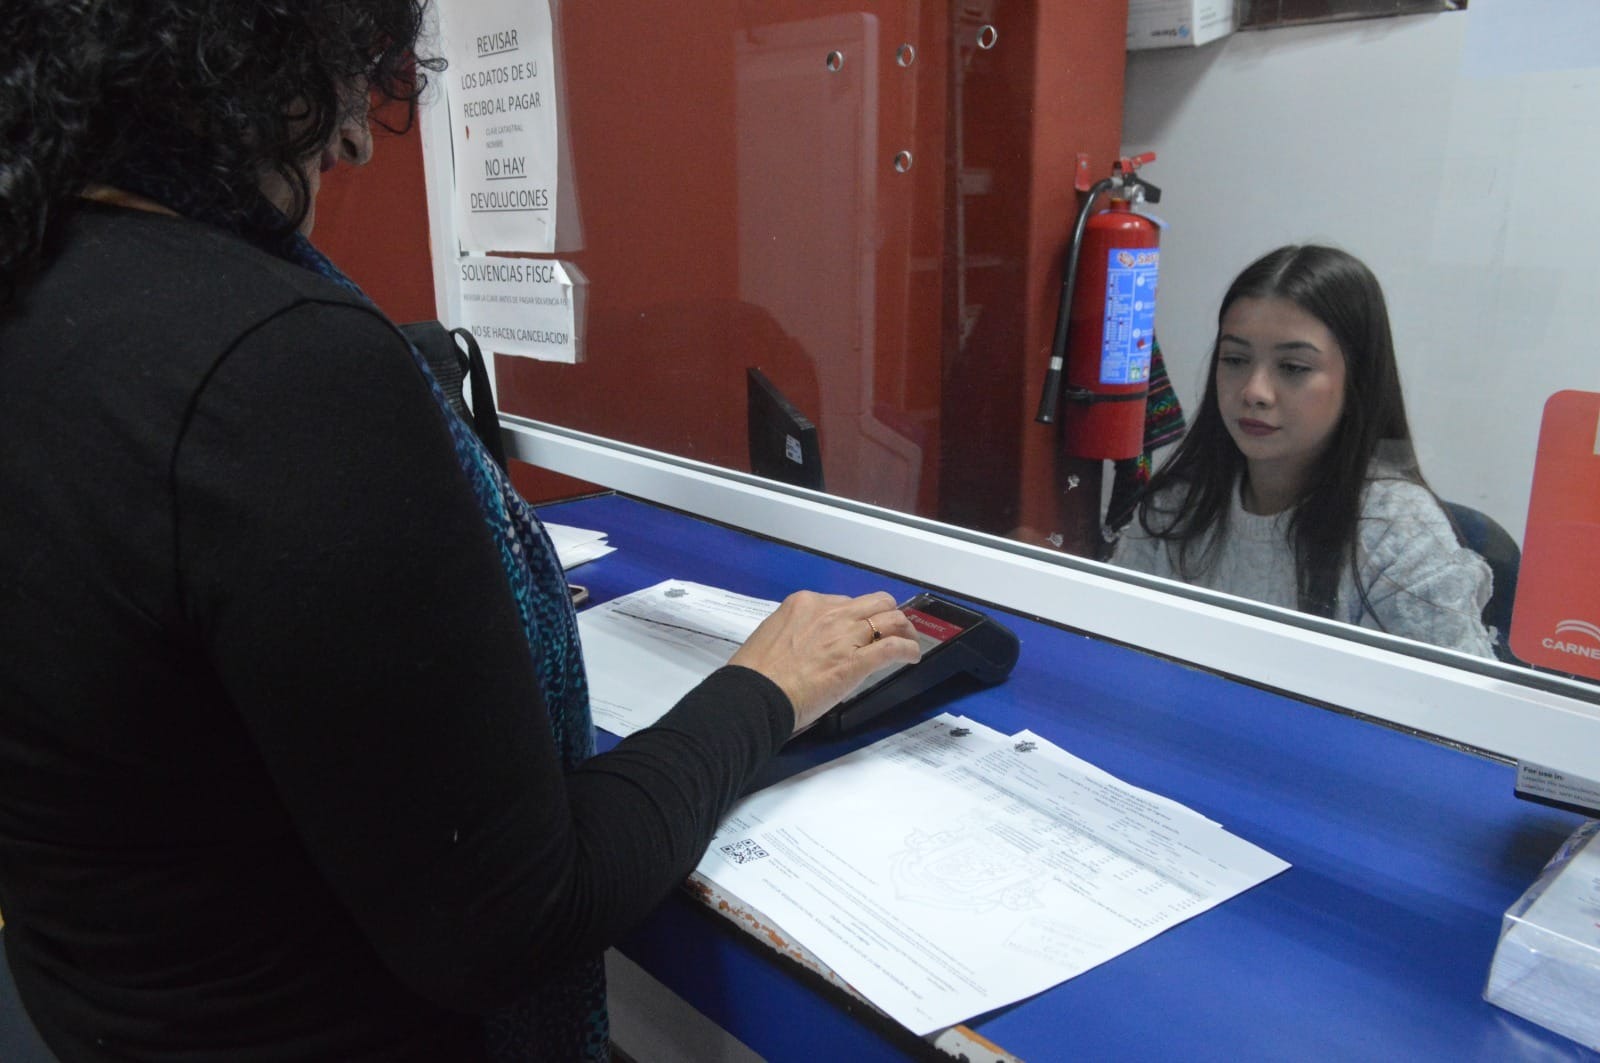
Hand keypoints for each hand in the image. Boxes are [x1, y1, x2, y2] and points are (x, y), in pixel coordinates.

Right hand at [728, 590, 920, 734]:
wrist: (756, 695)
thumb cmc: (757, 674)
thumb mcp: (774, 635)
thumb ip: (798, 632)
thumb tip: (812, 643)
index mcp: (805, 604)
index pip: (844, 601)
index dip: (857, 616)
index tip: (860, 629)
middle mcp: (829, 612)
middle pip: (875, 602)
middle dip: (887, 614)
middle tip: (892, 629)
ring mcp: (844, 635)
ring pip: (890, 619)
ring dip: (904, 629)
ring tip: (908, 640)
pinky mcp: (856, 661)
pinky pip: (893, 647)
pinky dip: (908, 649)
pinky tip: (911, 656)